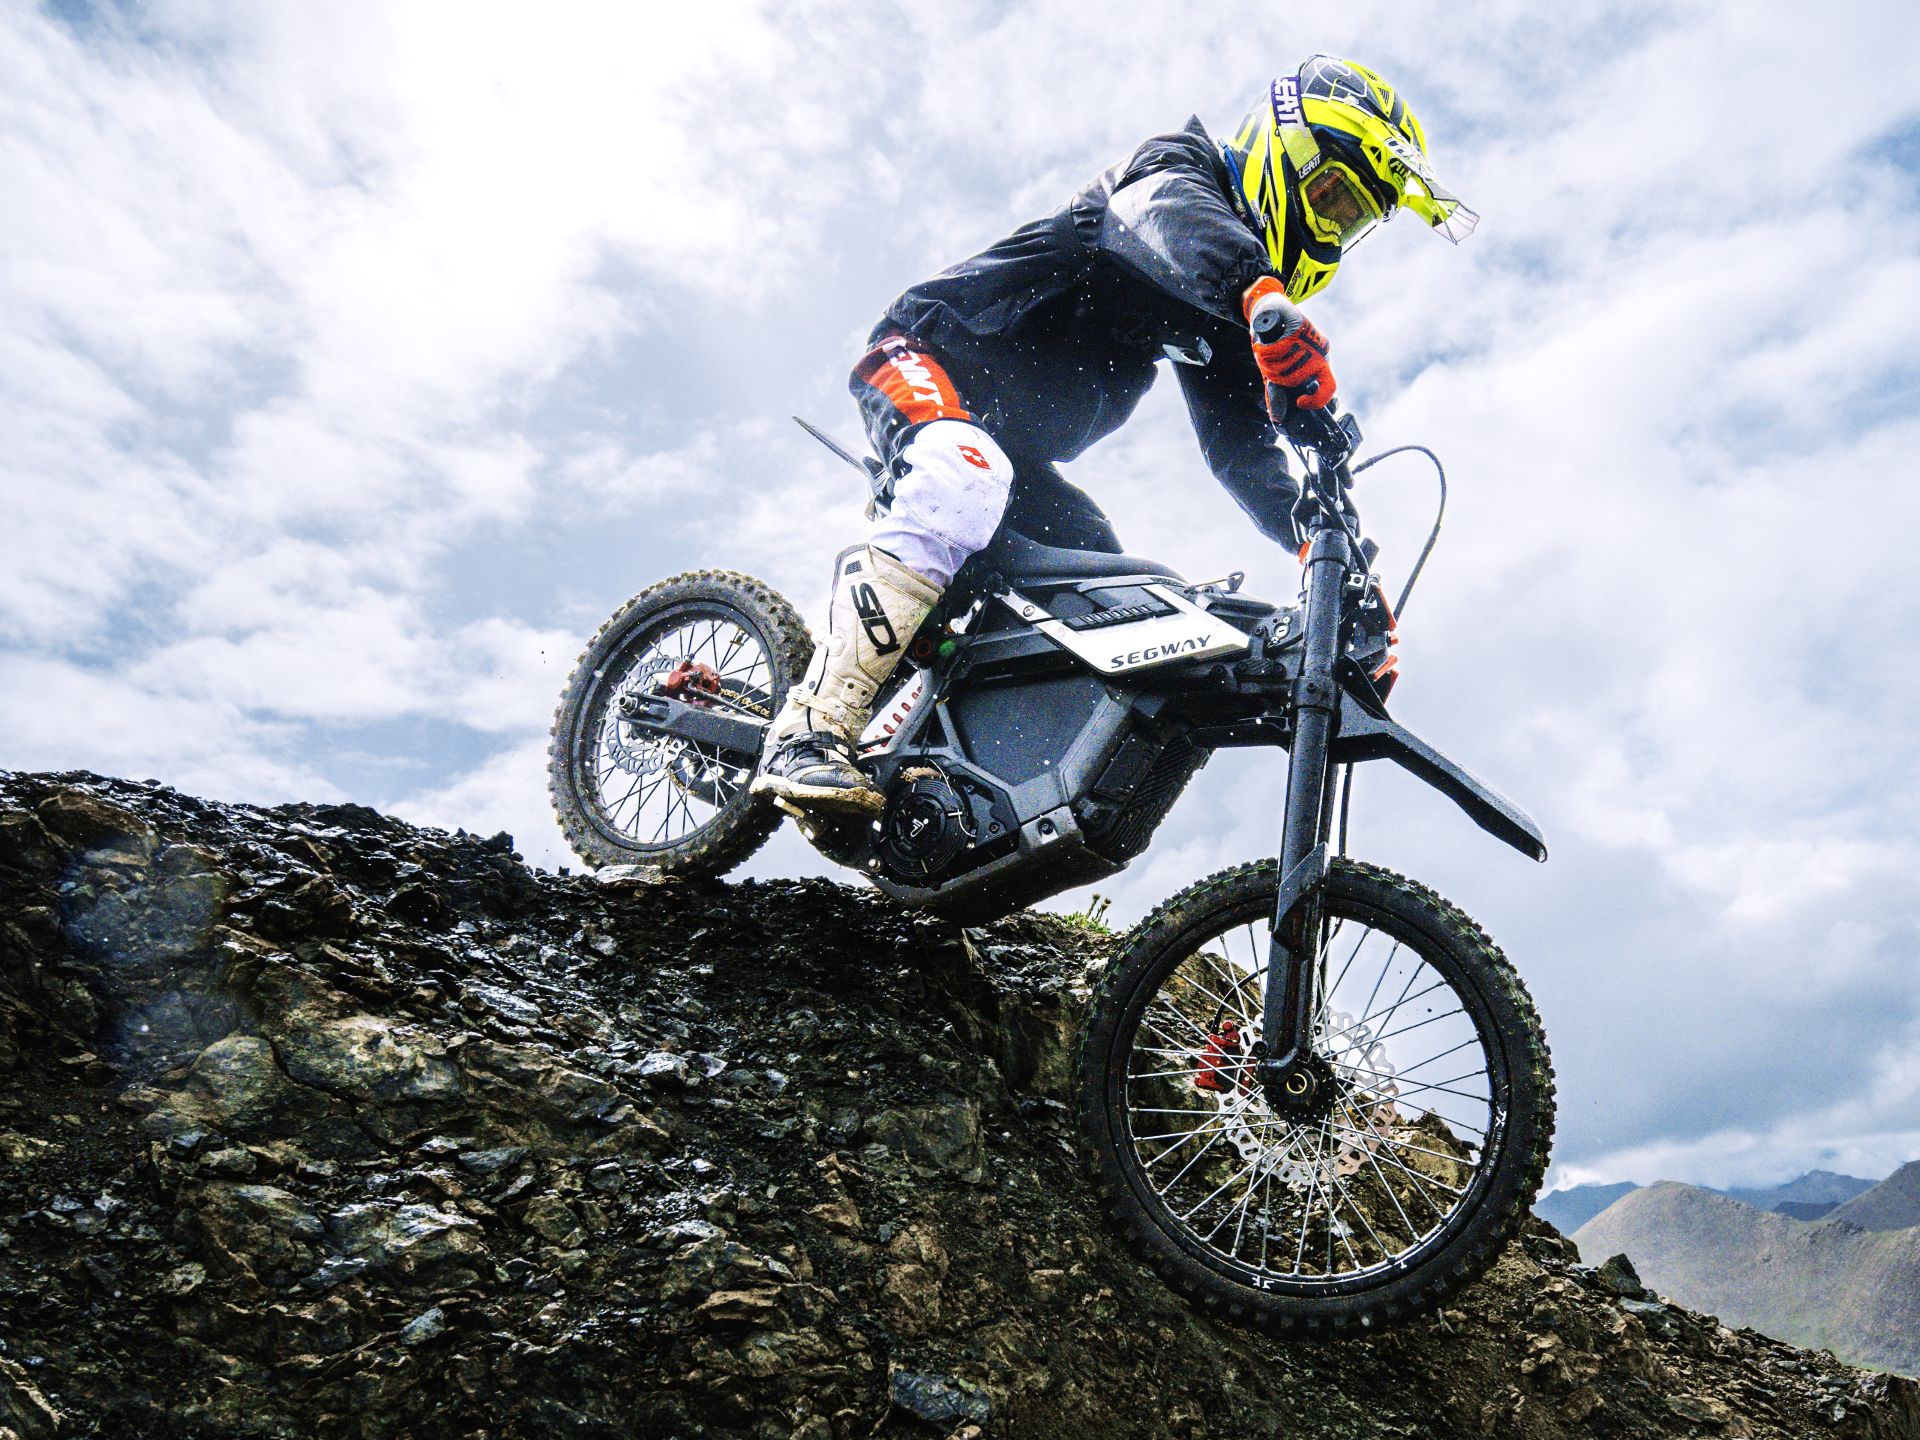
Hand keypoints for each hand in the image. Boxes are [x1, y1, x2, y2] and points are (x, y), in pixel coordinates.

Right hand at [1243, 277, 1336, 415]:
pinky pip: (1279, 350)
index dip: (1317, 400)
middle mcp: (1319, 354)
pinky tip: (1263, 345)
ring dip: (1269, 363)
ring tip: (1265, 352)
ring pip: (1286, 366)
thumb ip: (1279, 392)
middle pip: (1295, 379)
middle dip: (1275, 376)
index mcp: (1319, 365)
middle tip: (1267, 366)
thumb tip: (1278, 418)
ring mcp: (1311, 341)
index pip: (1329, 388)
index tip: (1300, 402)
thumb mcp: (1276, 370)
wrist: (1270, 310)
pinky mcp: (1299, 328)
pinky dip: (1266, 351)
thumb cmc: (1275, 344)